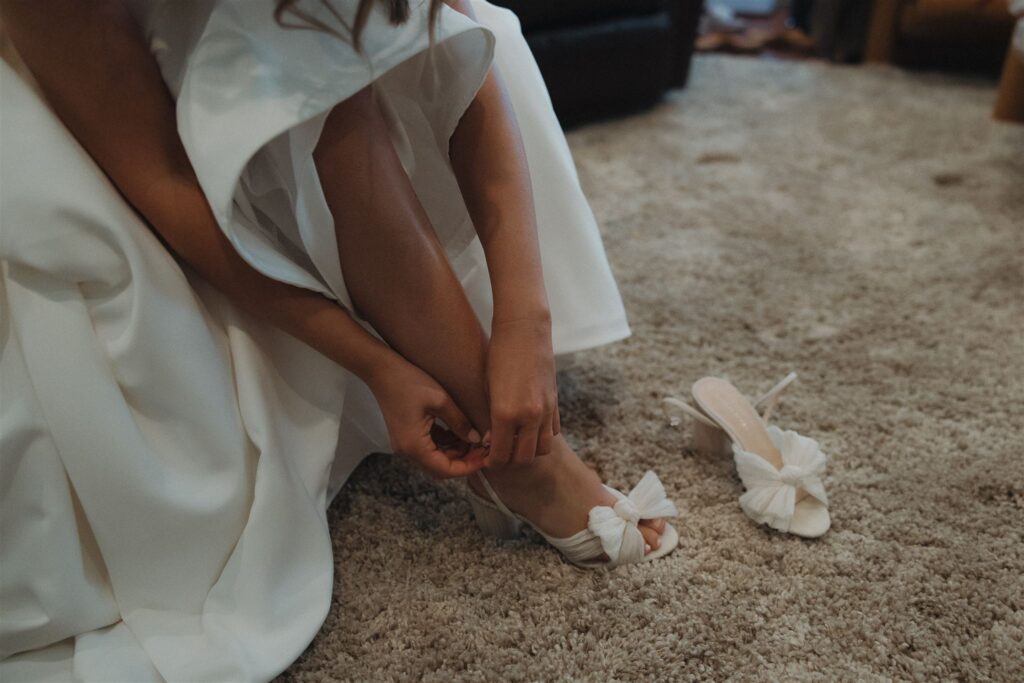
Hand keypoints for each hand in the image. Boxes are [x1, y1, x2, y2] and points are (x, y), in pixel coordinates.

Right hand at [367, 354, 485, 478]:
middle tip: (483, 449)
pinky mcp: (406, 436)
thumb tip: (476, 439)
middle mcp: (407, 451)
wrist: (382, 370)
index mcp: (414, 446)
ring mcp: (405, 444)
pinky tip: (459, 433)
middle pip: (440, 468)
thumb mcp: (440, 400)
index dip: (468, 467)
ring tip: (474, 439)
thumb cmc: (408, 381)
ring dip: (455, 453)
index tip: (485, 458)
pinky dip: (445, 444)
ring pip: (435, 459)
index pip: (445, 470)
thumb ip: (459, 423)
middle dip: (463, 461)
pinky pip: (429, 448)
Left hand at [484, 316, 560, 467]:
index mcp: (505, 413)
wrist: (525, 330)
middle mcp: (528, 415)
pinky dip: (541, 436)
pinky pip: (552, 432)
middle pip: (524, 458)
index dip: (492, 462)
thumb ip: (490, 417)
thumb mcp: (487, 387)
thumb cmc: (498, 355)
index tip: (486, 460)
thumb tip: (490, 441)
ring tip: (516, 445)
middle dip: (510, 461)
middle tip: (500, 456)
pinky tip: (529, 430)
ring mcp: (545, 410)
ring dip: (529, 451)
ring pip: (542, 449)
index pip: (501, 454)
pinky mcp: (555, 402)